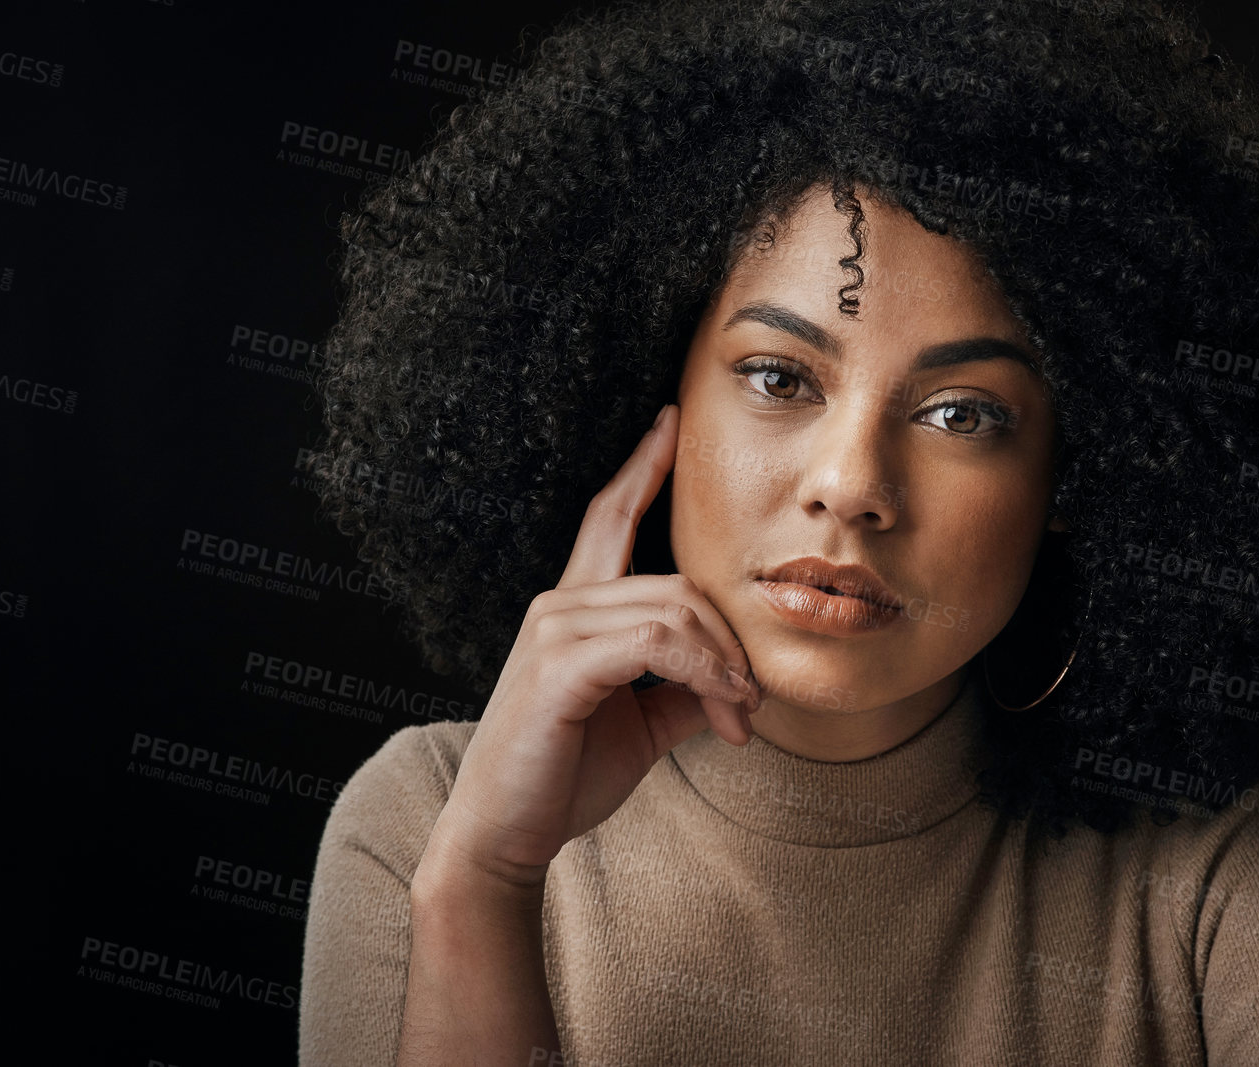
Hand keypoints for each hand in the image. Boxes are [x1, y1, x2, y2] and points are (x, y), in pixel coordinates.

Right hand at [417, 403, 760, 896]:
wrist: (504, 837)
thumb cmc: (561, 777)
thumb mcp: (640, 724)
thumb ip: (683, 688)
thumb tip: (740, 680)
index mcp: (575, 608)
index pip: (609, 516)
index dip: (643, 467)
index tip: (672, 422)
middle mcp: (560, 605)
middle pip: (678, 580)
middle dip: (732, 640)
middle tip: (754, 701)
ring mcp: (556, 631)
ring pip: (676, 610)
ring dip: (726, 666)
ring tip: (741, 714)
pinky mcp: (561, 666)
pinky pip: (658, 644)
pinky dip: (706, 675)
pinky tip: (724, 711)